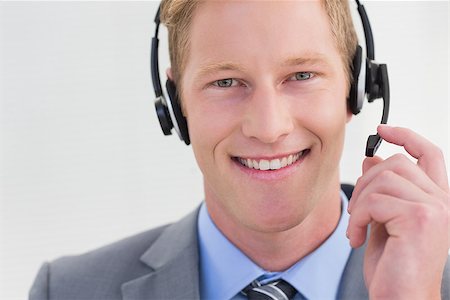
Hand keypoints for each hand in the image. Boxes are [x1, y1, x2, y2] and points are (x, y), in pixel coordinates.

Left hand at [347, 125, 449, 298]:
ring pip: (383, 177)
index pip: (429, 154)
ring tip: (357, 228)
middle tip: (357, 212)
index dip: (406, 136)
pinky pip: (374, 201)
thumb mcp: (383, 220)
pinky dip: (357, 218)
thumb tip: (370, 159)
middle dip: (365, 183)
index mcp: (436, 199)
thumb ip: (381, 190)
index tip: (383, 129)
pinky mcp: (421, 218)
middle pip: (396, 163)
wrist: (401, 298)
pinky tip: (356, 239)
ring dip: (360, 203)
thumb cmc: (394, 266)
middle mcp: (443, 201)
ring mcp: (435, 208)